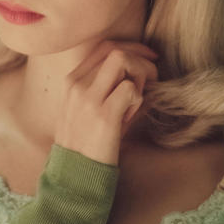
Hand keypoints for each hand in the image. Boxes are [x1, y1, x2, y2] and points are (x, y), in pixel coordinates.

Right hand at [53, 41, 158, 164]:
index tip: (148, 58)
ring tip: (136, 100)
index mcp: (71, 81)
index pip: (104, 47)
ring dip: (139, 75)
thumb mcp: (85, 109)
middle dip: (140, 58)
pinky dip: (138, 98)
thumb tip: (138, 67)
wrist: (74, 176)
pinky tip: (129, 116)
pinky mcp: (103, 116)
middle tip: (152, 77)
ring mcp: (88, 99)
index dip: (132, 48)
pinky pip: (130, 88)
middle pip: (115, 49)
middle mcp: (77, 85)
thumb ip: (103, 86)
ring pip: (122, 60)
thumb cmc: (86, 144)